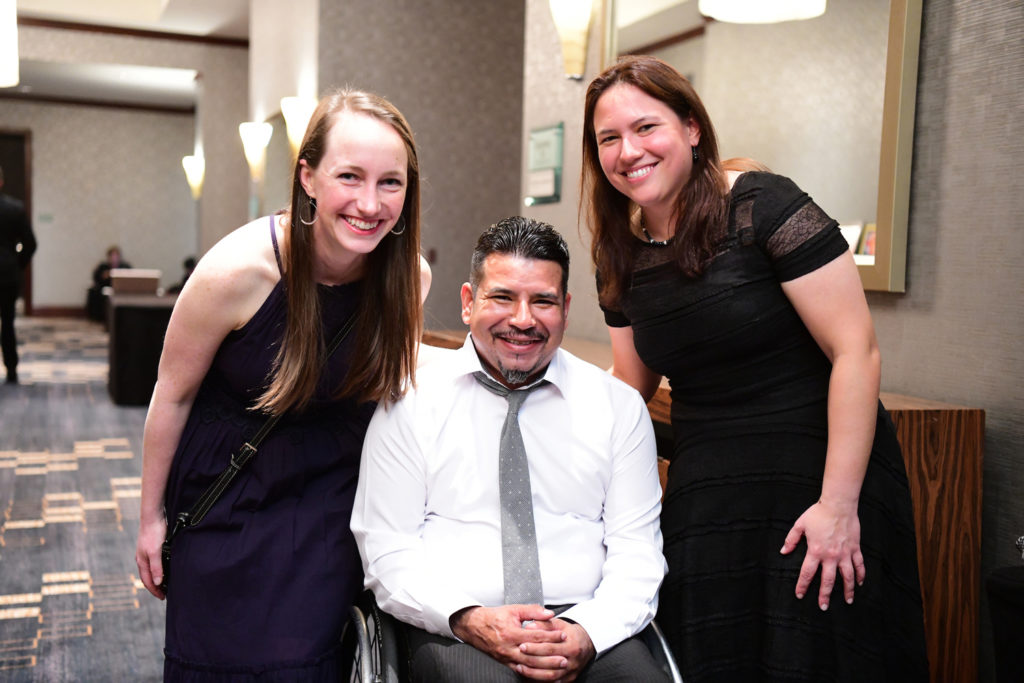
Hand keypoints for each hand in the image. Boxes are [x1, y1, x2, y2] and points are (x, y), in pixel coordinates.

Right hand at [135, 515, 166, 599]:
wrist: (153, 516)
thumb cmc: (154, 533)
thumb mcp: (156, 551)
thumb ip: (156, 567)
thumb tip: (158, 583)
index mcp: (142, 561)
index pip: (147, 581)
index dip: (155, 590)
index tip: (163, 598)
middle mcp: (142, 558)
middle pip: (148, 577)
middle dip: (155, 587)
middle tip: (164, 594)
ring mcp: (146, 552)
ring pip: (151, 570)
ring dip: (157, 578)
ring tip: (165, 584)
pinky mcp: (152, 547)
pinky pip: (155, 562)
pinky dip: (159, 569)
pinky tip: (166, 568)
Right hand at [450, 605, 566, 676]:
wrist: (475, 626)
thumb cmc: (495, 617)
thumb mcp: (513, 610)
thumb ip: (532, 611)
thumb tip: (549, 614)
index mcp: (511, 633)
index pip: (535, 637)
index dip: (551, 636)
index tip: (563, 635)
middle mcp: (508, 648)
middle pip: (533, 656)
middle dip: (551, 658)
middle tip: (565, 658)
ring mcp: (506, 658)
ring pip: (528, 667)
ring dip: (544, 669)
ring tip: (558, 668)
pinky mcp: (504, 663)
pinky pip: (521, 672)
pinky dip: (533, 675)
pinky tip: (544, 675)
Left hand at [518, 619, 594, 681]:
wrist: (585, 644)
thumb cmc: (569, 633)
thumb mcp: (558, 624)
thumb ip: (544, 624)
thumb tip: (529, 626)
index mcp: (571, 645)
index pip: (550, 648)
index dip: (535, 647)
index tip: (521, 645)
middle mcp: (573, 660)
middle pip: (550, 663)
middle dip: (532, 660)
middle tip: (518, 656)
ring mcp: (571, 671)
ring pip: (551, 676)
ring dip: (534, 674)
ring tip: (520, 668)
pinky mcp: (569, 679)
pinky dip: (540, 681)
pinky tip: (529, 677)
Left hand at [780, 500, 865, 609]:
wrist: (838, 505)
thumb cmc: (818, 513)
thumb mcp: (800, 525)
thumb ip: (791, 539)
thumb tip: (783, 551)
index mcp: (815, 551)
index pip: (807, 573)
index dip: (803, 585)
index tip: (800, 595)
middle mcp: (831, 555)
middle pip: (828, 580)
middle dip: (825, 595)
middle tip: (823, 607)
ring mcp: (845, 553)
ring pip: (847, 577)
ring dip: (847, 590)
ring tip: (847, 601)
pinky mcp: (855, 549)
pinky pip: (859, 565)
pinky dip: (860, 575)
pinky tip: (860, 584)